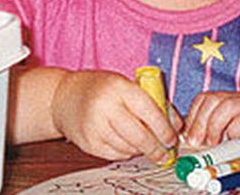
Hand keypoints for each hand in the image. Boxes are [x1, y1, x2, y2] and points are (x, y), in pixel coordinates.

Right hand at [51, 70, 179, 162]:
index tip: (172, 138)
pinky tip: (127, 145)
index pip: (149, 111)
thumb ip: (150, 101)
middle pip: (139, 135)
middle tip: (165, 154)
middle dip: (156, 148)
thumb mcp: (125, 85)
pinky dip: (125, 152)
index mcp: (119, 87)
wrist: (64, 97)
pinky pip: (115, 155)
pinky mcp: (88, 142)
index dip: (164, 128)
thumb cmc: (101, 88)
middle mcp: (105, 106)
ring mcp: (94, 126)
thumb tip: (175, 124)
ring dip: (141, 150)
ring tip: (146, 146)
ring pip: (128, 148)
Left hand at [183, 91, 239, 148]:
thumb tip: (185, 140)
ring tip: (214, 143)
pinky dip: (236, 129)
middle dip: (201, 122)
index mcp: (226, 101)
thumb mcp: (220, 140)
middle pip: (214, 99)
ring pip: (228, 105)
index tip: (188, 136)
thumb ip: (204, 136)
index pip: (204, 98)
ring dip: (216, 126)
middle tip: (197, 143)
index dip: (193, 116)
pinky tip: (234, 139)